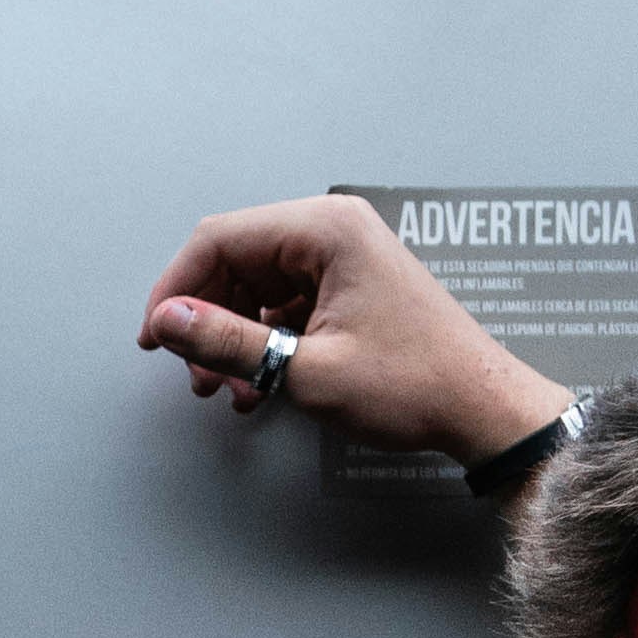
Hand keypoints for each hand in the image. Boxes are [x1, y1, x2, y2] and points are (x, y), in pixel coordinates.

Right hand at [139, 192, 570, 468]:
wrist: (480, 407)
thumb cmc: (415, 383)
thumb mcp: (306, 370)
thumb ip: (227, 342)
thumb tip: (169, 321)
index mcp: (326, 229)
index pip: (219, 239)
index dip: (176, 290)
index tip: (157, 337)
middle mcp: (332, 232)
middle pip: (234, 262)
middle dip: (205, 321)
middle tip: (194, 372)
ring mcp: (341, 259)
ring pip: (253, 288)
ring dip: (231, 340)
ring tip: (227, 388)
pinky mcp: (346, 288)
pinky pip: (281, 306)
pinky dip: (261, 345)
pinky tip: (258, 386)